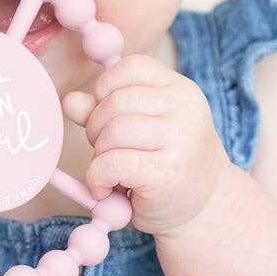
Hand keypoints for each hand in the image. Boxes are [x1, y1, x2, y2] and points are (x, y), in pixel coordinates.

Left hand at [62, 54, 228, 238]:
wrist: (206, 208)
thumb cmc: (168, 165)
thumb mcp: (140, 131)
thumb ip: (104, 112)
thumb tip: (69, 102)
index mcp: (180, 90)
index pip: (131, 67)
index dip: (105, 88)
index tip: (105, 115)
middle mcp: (186, 109)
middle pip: (115, 102)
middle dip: (96, 128)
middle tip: (105, 152)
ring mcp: (181, 140)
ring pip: (112, 132)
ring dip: (98, 156)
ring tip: (110, 173)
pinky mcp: (167, 172)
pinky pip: (112, 164)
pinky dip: (97, 178)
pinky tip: (105, 189)